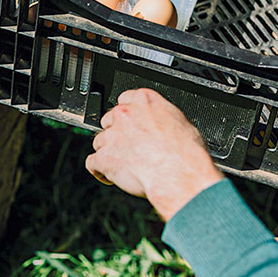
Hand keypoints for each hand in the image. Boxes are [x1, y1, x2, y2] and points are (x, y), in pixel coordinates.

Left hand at [86, 89, 223, 220]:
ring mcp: (112, 136)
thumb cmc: (185, 153)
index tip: (129, 124)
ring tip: (124, 166)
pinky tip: (109, 176)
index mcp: (144, 101)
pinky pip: (92, 162)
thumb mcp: (181, 122)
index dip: (127, 116)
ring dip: (108, 153)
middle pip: (109, 121)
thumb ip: (161, 117)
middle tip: (129, 149)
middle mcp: (124, 115)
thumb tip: (160, 123)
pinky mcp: (104, 157)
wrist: (178, 174)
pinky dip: (99, 170)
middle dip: (116, 134)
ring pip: (100, 142)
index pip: (124, 100)